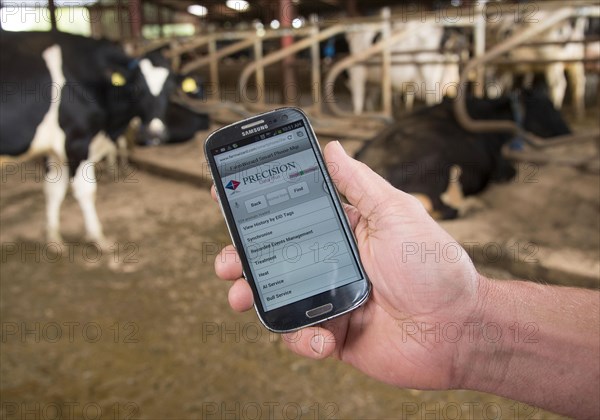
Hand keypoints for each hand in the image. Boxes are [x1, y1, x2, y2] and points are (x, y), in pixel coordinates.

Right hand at [212, 141, 482, 389]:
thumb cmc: (433, 267)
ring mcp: (330, 300)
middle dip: (243, 257)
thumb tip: (332, 147)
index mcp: (343, 233)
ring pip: (278, 297)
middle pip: (275, 258)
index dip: (258, 209)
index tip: (226, 195)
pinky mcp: (334, 334)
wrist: (458, 330)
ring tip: (241, 297)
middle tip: (227, 260)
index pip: (291, 215)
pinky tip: (322, 337)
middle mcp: (332, 264)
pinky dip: (302, 339)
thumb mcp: (396, 213)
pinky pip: (302, 336)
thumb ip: (359, 183)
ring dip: (254, 297)